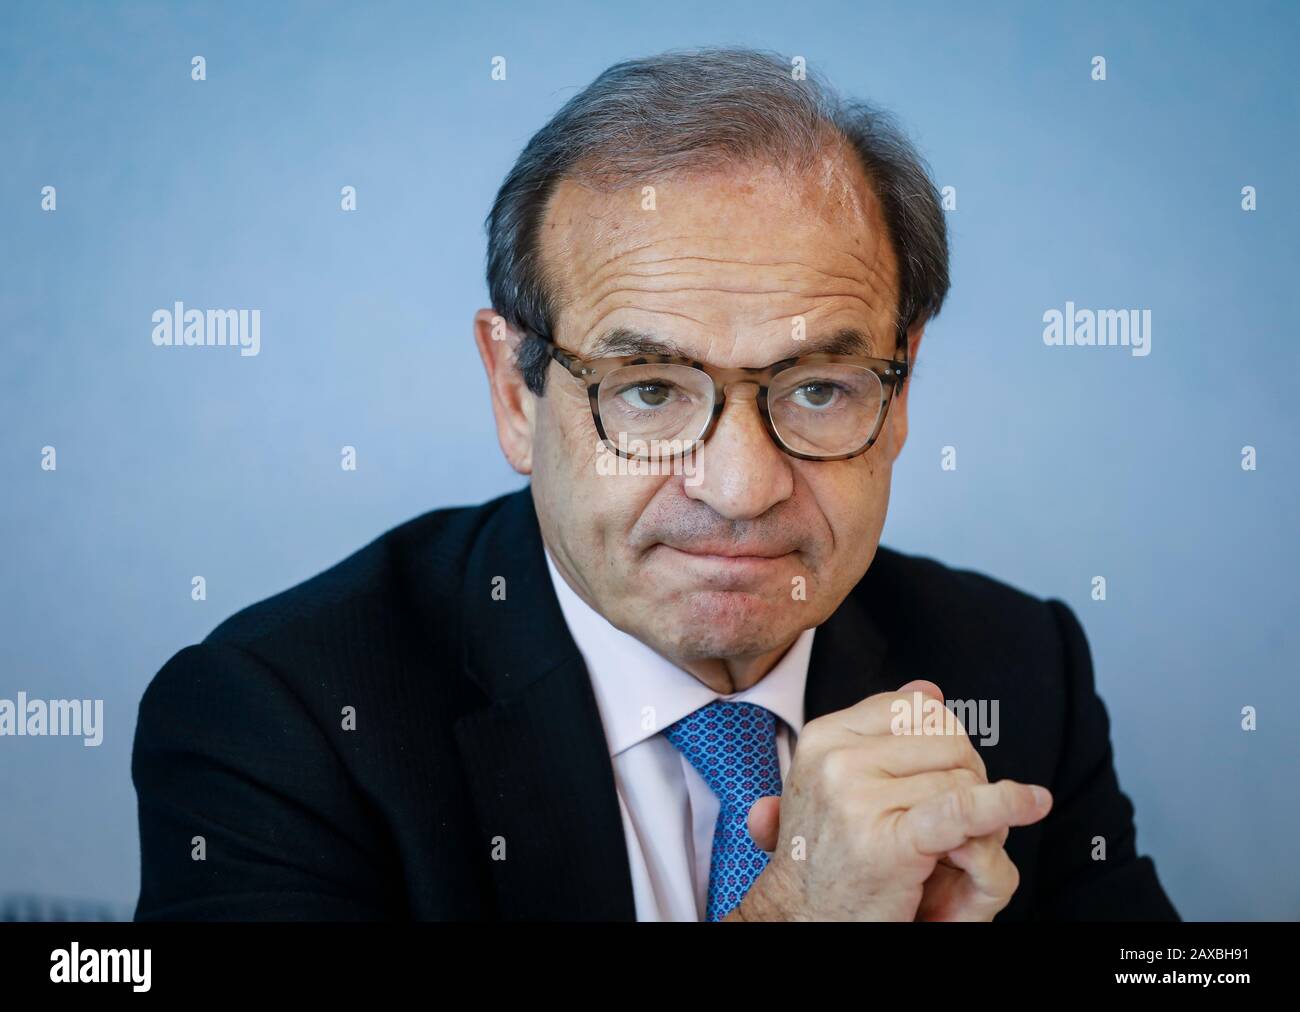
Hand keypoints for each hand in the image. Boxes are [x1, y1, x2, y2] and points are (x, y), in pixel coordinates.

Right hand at [726, 680, 1050, 920]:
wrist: (805, 917)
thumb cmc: (828, 852)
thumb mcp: (839, 777)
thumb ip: (883, 731)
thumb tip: (930, 689)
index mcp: (824, 737)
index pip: (913, 708)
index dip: (943, 736)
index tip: (944, 768)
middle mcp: (837, 761)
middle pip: (944, 740)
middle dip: (966, 773)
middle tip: (955, 813)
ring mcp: (859, 799)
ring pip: (960, 780)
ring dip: (977, 811)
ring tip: (952, 841)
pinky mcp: (891, 842)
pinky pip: (963, 808)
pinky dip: (1006, 804)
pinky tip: (1032, 803)